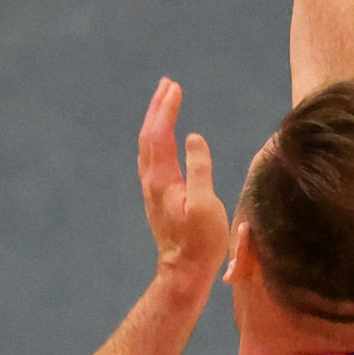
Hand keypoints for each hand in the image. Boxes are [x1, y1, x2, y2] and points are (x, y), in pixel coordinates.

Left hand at [136, 77, 227, 286]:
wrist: (183, 270)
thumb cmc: (200, 241)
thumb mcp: (205, 205)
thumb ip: (199, 169)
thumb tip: (193, 139)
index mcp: (162, 180)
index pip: (159, 135)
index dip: (166, 110)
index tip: (175, 88)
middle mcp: (151, 181)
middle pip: (148, 136)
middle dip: (157, 107)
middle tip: (167, 84)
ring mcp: (152, 189)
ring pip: (147, 146)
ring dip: (155, 120)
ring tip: (165, 100)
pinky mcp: (157, 196)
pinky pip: (151, 157)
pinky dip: (156, 137)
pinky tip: (162, 136)